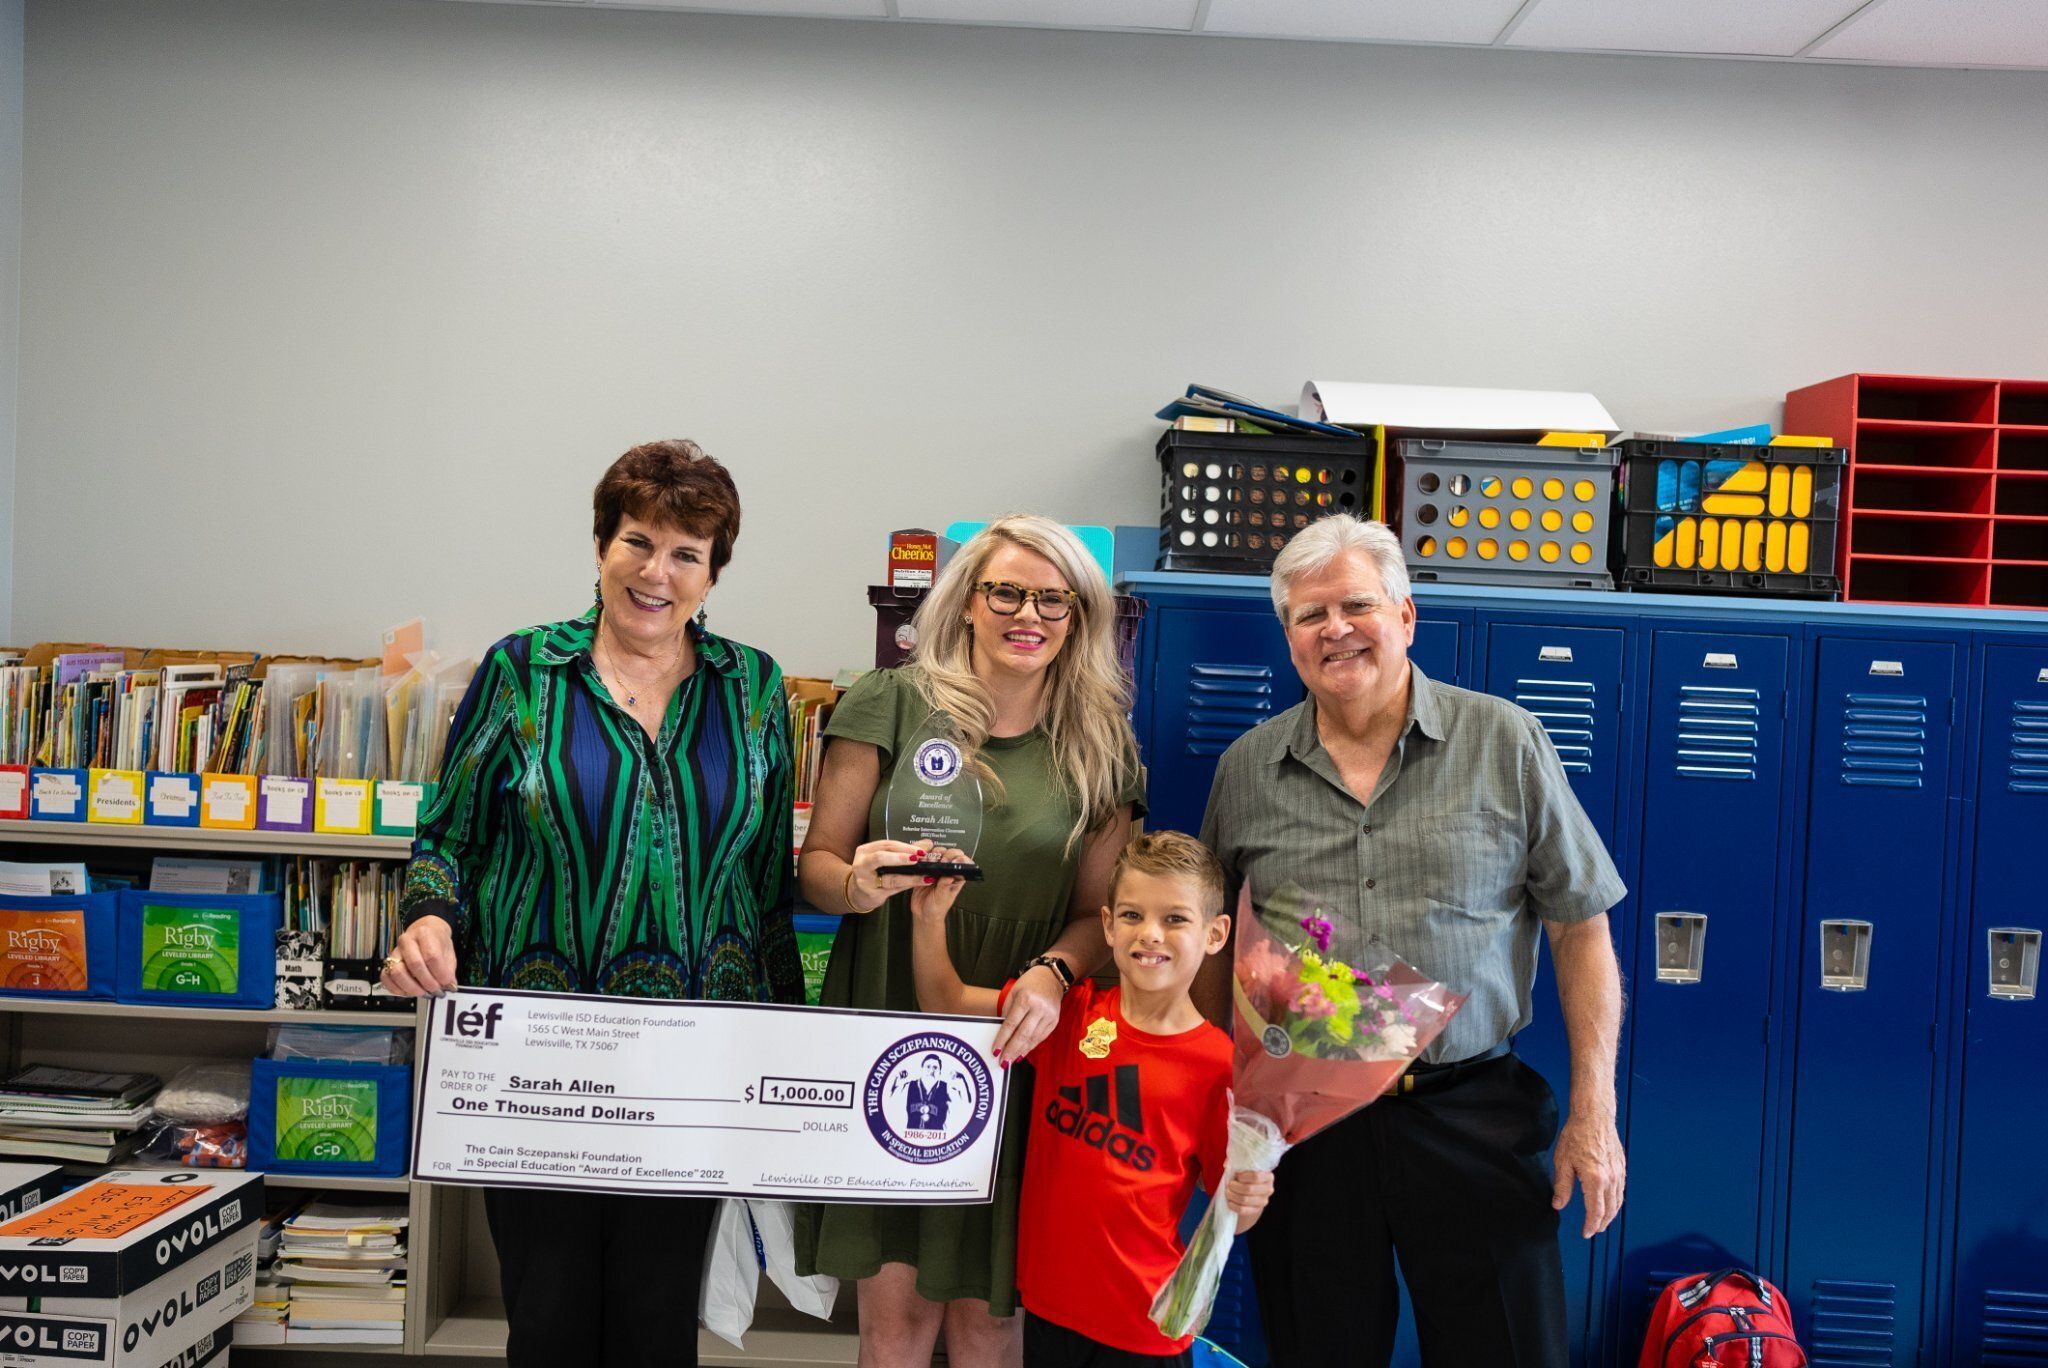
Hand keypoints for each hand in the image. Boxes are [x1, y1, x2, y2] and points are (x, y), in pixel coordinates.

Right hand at [381, 915, 458, 996]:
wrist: (426, 932)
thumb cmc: (437, 943)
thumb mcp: (449, 952)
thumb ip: (448, 970)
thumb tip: (449, 986)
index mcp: (425, 934)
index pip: (431, 956)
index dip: (440, 973)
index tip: (448, 983)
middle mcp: (407, 941)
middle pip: (414, 964)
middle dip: (427, 982)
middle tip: (436, 990)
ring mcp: (395, 952)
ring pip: (397, 972)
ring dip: (412, 988)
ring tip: (424, 992)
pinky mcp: (387, 963)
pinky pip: (386, 978)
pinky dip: (397, 989)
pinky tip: (410, 992)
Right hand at [847, 838, 937, 911]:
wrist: (858, 892)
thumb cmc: (873, 872)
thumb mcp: (884, 858)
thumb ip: (905, 851)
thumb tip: (927, 843)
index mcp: (865, 851)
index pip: (886, 845)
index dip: (904, 847)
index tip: (921, 850)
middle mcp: (862, 864)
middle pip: (881, 858)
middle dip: (902, 857)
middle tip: (919, 858)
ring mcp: (865, 881)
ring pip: (890, 878)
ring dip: (910, 876)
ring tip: (925, 875)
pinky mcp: (872, 894)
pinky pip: (893, 889)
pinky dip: (907, 885)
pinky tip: (918, 883)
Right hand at [909, 847, 968, 920]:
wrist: (923, 914)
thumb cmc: (937, 909)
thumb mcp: (943, 898)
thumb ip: (945, 885)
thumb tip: (949, 874)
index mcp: (957, 878)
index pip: (963, 862)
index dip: (959, 858)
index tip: (953, 861)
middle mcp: (947, 872)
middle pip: (951, 854)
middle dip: (946, 854)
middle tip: (941, 861)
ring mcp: (936, 870)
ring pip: (938, 854)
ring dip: (934, 854)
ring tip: (930, 862)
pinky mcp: (925, 870)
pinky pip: (925, 860)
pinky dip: (924, 858)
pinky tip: (922, 863)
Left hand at [993, 959, 1065, 1062]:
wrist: (1052, 977)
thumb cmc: (1029, 983)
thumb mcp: (1013, 992)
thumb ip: (1007, 1011)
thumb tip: (1002, 1033)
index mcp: (1026, 998)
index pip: (1011, 1024)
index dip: (1002, 1039)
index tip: (996, 1051)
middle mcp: (1039, 1008)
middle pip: (1023, 1034)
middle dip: (1011, 1050)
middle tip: (1003, 1062)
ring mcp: (1049, 1015)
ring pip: (1033, 1039)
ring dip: (1021, 1051)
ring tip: (1011, 1060)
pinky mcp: (1055, 1021)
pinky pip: (1041, 1037)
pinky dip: (1031, 1046)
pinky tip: (1023, 1053)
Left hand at [1223, 1169, 1274, 1228]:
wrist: (1250, 1196)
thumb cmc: (1246, 1179)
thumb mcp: (1244, 1169)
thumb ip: (1237, 1164)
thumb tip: (1226, 1165)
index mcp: (1268, 1176)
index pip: (1256, 1176)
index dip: (1243, 1176)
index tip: (1237, 1176)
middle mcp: (1268, 1189)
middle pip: (1249, 1189)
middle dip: (1235, 1186)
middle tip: (1229, 1184)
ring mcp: (1263, 1201)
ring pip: (1244, 1199)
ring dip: (1232, 1195)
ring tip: (1228, 1192)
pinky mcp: (1256, 1211)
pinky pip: (1242, 1209)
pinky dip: (1233, 1205)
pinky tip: (1230, 1201)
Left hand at [1552, 1109, 1624, 1236]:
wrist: (1594, 1116)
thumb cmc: (1577, 1135)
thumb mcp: (1562, 1162)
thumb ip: (1562, 1186)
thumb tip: (1558, 1204)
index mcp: (1595, 1180)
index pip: (1595, 1211)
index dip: (1591, 1225)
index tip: (1586, 1233)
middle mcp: (1611, 1179)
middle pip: (1609, 1210)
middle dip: (1601, 1224)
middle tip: (1594, 1230)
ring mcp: (1619, 1173)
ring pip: (1617, 1202)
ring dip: (1610, 1215)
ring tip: (1601, 1221)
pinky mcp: (1621, 1166)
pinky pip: (1621, 1190)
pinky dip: (1616, 1201)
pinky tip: (1609, 1202)